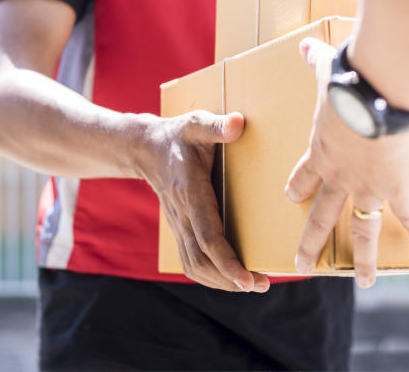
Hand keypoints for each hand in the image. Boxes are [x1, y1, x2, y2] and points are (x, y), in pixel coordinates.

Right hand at [136, 110, 269, 292]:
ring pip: (195, 266)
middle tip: (262, 285)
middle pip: (202, 260)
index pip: (207, 236)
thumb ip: (216, 125)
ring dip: (222, 281)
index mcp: (191, 193)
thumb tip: (237, 123)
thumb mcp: (196, 123)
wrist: (146, 149)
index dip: (226, 261)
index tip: (247, 279)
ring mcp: (179, 225)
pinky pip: (191, 262)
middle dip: (230, 278)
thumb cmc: (178, 135)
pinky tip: (230, 279)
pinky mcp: (180, 229)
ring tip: (252, 284)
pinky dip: (210, 276)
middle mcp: (182, 215)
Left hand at [284, 38, 408, 287]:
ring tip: (362, 281)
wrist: (379, 99)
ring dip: (361, 258)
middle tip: (302, 265)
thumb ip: (317, 63)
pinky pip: (405, 211)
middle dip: (310, 244)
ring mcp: (368, 188)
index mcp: (320, 153)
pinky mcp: (399, 188)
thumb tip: (304, 45)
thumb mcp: (329, 72)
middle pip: (321, 218)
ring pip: (361, 231)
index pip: (304, 178)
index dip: (297, 189)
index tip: (291, 199)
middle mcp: (340, 179)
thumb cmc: (351, 84)